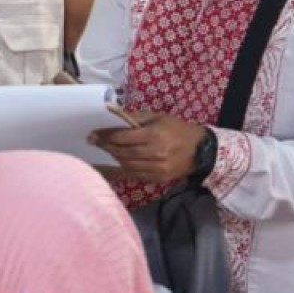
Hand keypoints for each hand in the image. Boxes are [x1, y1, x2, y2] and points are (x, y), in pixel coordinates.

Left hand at [88, 112, 207, 182]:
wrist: (200, 150)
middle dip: (105, 146)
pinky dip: (124, 166)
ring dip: (114, 156)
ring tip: (107, 149)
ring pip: (126, 164)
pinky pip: (135, 174)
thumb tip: (113, 114)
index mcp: (154, 135)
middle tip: (94, 141)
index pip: (122, 137)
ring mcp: (157, 169)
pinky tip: (119, 159)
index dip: (105, 136)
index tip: (93, 134)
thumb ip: (134, 117)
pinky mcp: (158, 179)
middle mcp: (155, 154)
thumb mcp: (157, 117)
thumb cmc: (176, 129)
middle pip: (122, 152)